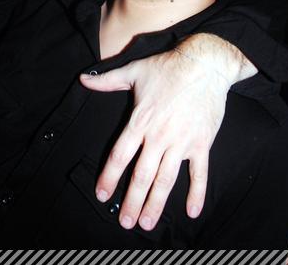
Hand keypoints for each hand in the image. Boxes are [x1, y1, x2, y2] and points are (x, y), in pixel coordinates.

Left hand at [80, 43, 232, 231]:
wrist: (204, 64)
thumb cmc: (168, 67)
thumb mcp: (134, 71)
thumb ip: (107, 80)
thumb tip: (83, 79)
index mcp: (140, 121)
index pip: (120, 155)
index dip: (109, 177)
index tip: (102, 194)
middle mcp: (159, 136)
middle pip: (141, 175)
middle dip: (132, 201)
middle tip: (125, 222)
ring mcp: (181, 142)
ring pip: (166, 180)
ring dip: (156, 203)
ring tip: (147, 223)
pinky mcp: (202, 144)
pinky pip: (199, 174)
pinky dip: (196, 193)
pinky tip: (191, 212)